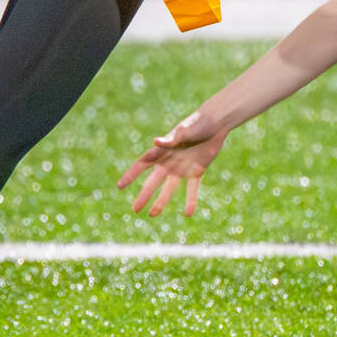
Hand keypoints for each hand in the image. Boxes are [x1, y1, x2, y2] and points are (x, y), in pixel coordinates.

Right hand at [117, 109, 231, 216]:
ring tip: (153, 214)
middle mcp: (169, 162)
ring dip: (161, 201)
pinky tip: (188, 213)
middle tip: (135, 209)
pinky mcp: (197, 171)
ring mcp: (182, 168)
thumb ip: (170, 139)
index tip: (120, 186)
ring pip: (169, 188)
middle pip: (153, 181)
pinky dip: (191, 201)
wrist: (216, 122)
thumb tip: (155, 142)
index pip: (142, 164)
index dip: (131, 174)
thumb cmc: (197, 123)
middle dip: (144, 195)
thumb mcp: (183, 131)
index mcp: (162, 150)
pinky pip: (192, 189)